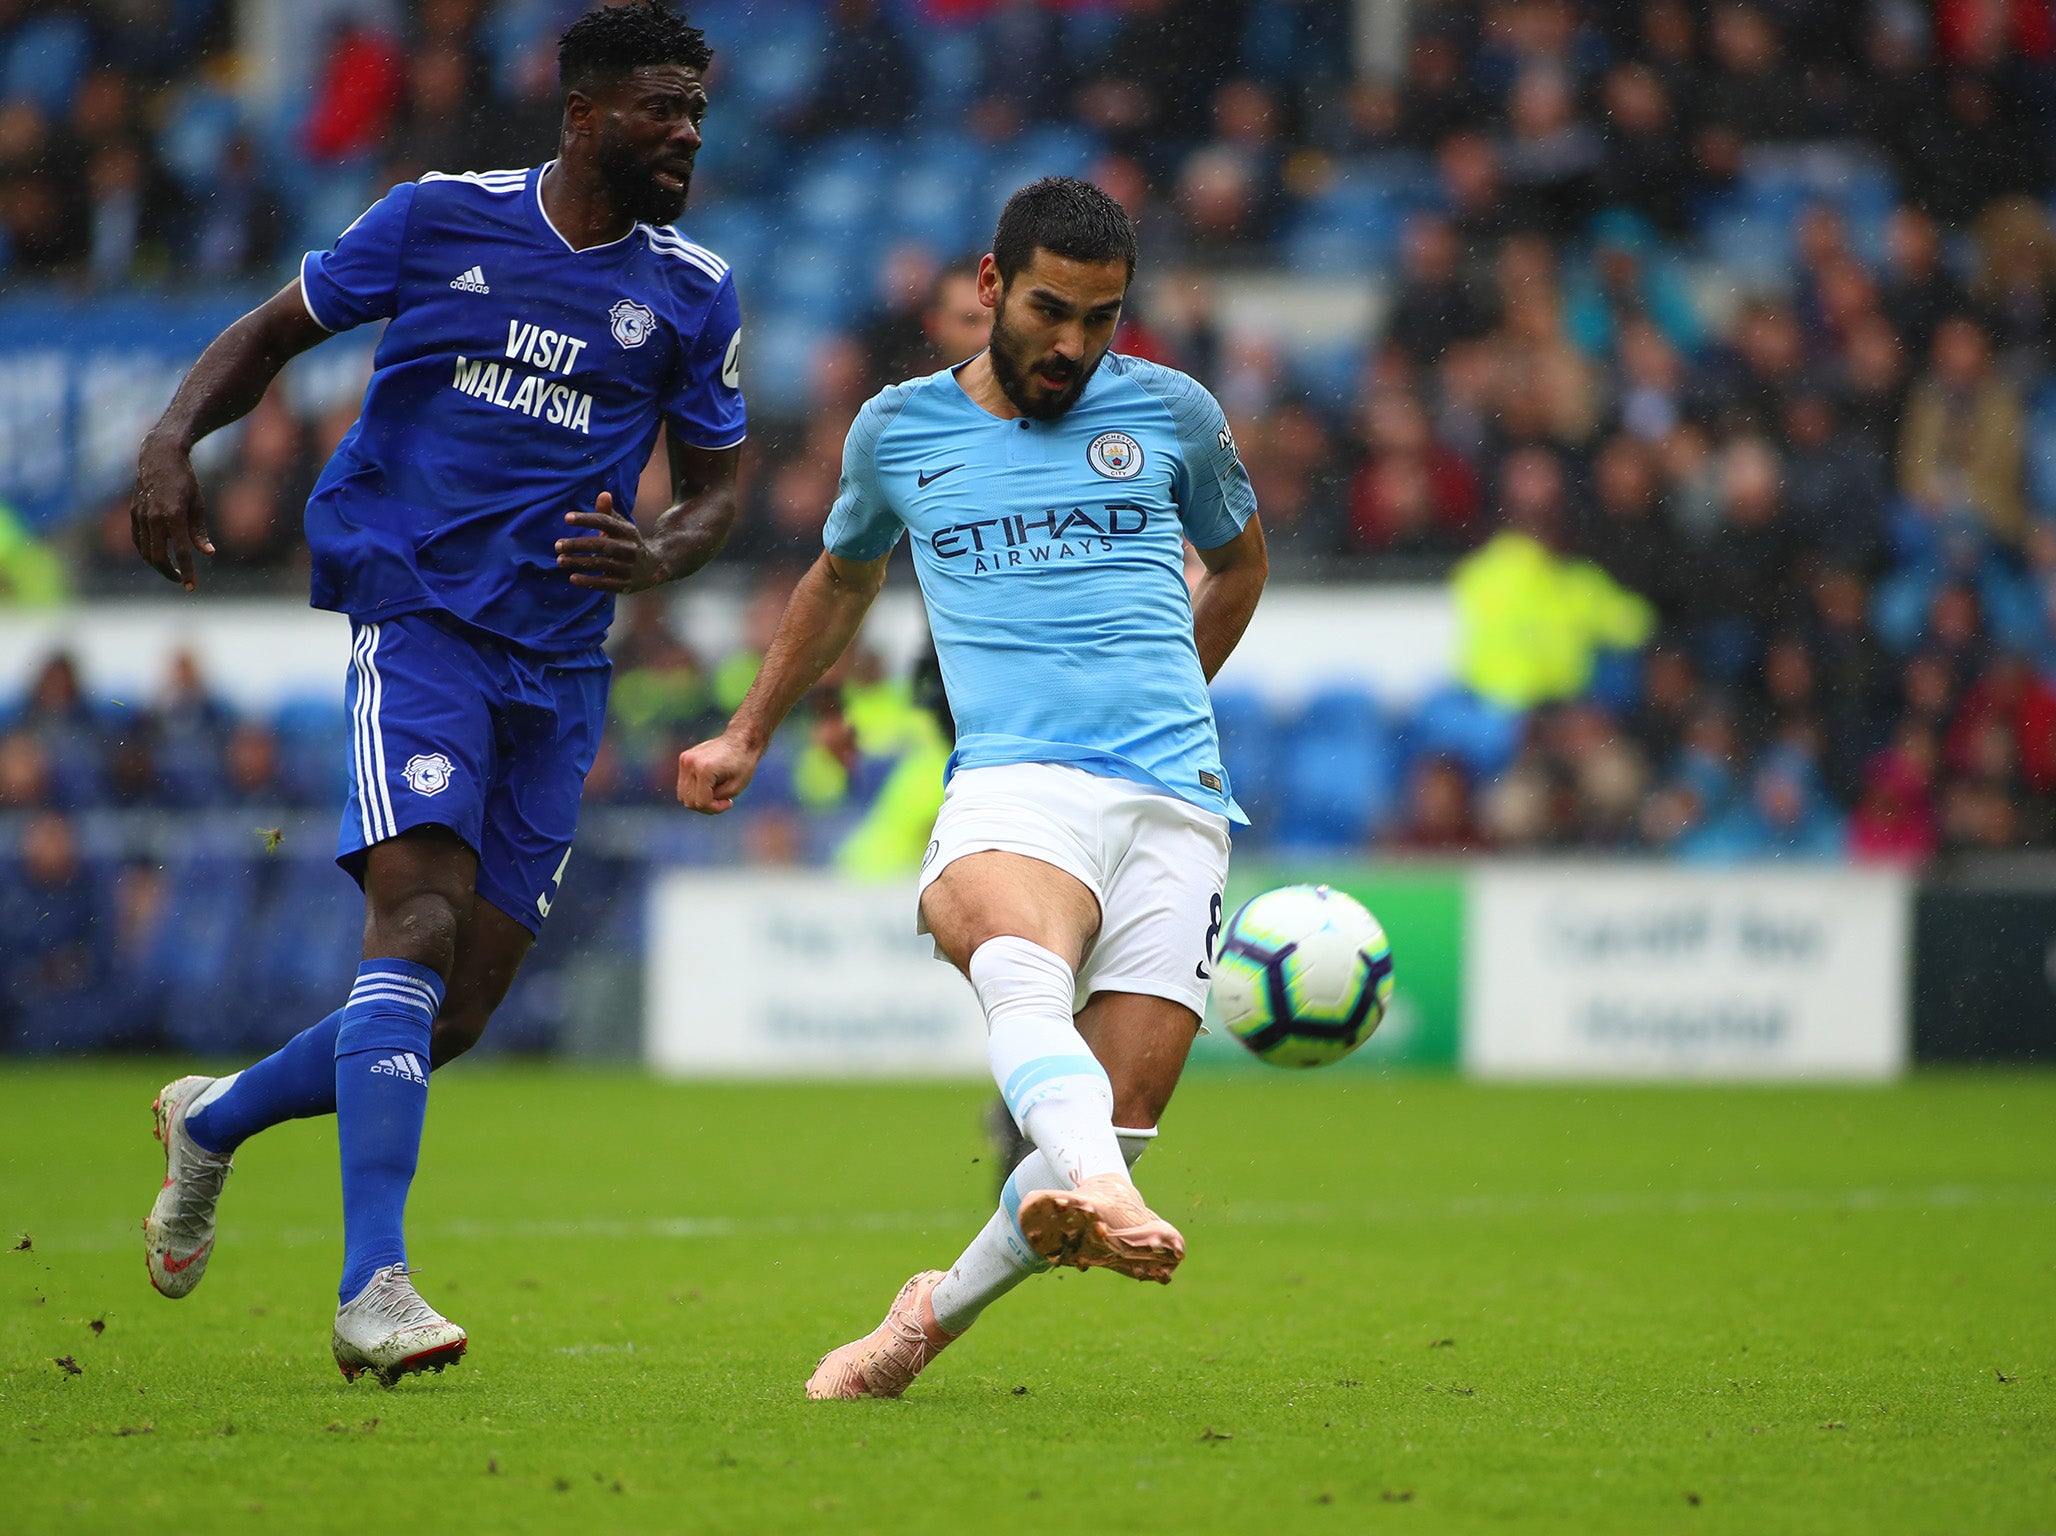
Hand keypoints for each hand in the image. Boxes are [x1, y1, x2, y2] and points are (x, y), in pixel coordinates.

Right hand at [131, 433, 214, 589]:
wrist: (159, 458)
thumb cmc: (185, 480)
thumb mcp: (198, 505)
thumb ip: (199, 532)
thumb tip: (207, 553)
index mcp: (174, 516)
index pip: (180, 553)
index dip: (187, 572)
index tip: (191, 586)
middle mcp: (154, 518)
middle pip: (158, 557)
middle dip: (170, 572)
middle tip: (182, 580)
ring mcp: (141, 516)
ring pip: (145, 551)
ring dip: (157, 564)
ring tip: (172, 569)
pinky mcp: (134, 513)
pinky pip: (138, 539)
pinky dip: (146, 551)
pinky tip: (156, 556)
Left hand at [556, 492, 666, 591]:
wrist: (654, 568)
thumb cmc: (628, 543)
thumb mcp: (622, 527)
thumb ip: (608, 513)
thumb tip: (603, 494)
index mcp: (627, 531)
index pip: (605, 522)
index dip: (586, 519)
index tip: (567, 518)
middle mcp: (629, 548)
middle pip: (601, 544)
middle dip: (578, 545)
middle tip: (557, 545)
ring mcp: (628, 567)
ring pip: (601, 563)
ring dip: (579, 562)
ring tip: (560, 560)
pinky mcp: (626, 585)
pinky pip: (606, 583)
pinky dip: (589, 581)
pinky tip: (573, 578)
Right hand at [676, 731, 761, 813]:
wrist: (741, 739)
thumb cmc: (743, 763)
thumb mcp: (735, 789)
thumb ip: (716, 801)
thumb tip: (699, 804)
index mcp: (704, 769)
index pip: (701, 803)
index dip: (715, 808)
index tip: (729, 803)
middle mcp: (690, 763)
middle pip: (688, 801)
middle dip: (706, 806)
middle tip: (723, 801)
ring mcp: (685, 760)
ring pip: (683, 795)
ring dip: (698, 799)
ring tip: (716, 793)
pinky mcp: (684, 758)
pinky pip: (684, 785)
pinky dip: (695, 790)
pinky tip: (710, 785)